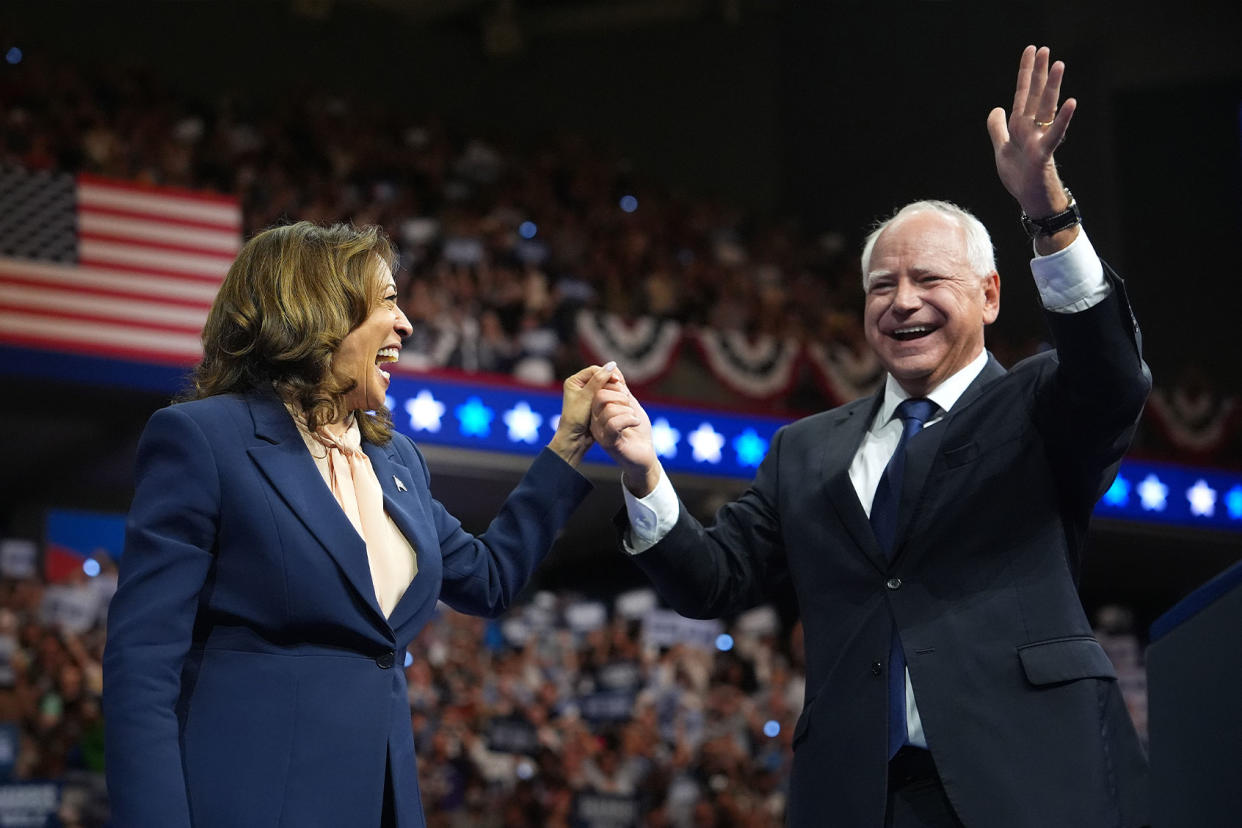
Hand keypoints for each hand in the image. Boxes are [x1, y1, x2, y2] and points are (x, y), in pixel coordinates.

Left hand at [547, 362, 616, 466]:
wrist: (574, 438)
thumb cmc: (576, 418)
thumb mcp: (587, 397)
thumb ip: (599, 381)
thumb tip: (612, 364)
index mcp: (574, 381)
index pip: (594, 370)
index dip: (606, 373)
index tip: (618, 381)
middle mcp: (580, 386)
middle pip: (600, 376)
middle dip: (611, 380)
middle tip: (622, 387)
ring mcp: (587, 394)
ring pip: (604, 386)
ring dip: (613, 388)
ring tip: (622, 394)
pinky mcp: (594, 403)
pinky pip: (606, 395)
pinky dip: (612, 395)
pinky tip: (620, 399)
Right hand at [590, 367, 660, 496]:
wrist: (645, 456)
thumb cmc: (638, 431)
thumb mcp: (631, 405)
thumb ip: (622, 389)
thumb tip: (614, 367)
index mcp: (598, 411)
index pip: (599, 388)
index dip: (614, 383)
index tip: (626, 389)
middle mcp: (595, 421)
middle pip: (600, 395)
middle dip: (621, 396)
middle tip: (630, 406)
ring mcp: (600, 432)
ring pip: (609, 408)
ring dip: (627, 410)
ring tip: (634, 417)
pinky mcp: (609, 442)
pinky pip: (614, 423)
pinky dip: (629, 419)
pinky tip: (636, 422)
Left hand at [986, 45, 1076, 241]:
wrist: (1030, 200)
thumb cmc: (1020, 176)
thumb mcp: (1002, 149)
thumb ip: (997, 128)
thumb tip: (996, 108)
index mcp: (1021, 126)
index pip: (1023, 94)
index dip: (1026, 73)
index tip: (1031, 50)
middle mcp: (1032, 128)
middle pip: (1036, 96)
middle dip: (1039, 72)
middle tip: (1044, 48)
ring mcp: (1039, 139)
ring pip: (1046, 109)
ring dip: (1052, 87)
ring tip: (1059, 64)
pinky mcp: (1044, 154)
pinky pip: (1054, 134)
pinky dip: (1063, 119)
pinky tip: (1072, 102)